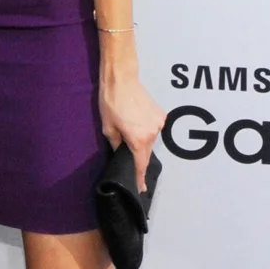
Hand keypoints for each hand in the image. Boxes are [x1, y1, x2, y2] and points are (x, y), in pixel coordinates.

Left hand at [99, 71, 166, 192]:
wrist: (122, 79)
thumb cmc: (111, 103)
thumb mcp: (108, 127)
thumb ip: (116, 144)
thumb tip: (122, 152)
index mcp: (138, 139)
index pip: (141, 164)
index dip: (140, 178)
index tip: (141, 189)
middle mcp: (153, 133)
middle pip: (146, 152)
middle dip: (138, 156)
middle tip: (128, 155)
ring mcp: (160, 124)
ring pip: (150, 140)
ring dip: (141, 139)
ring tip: (128, 128)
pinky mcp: (162, 115)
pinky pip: (154, 128)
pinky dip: (146, 128)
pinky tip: (135, 120)